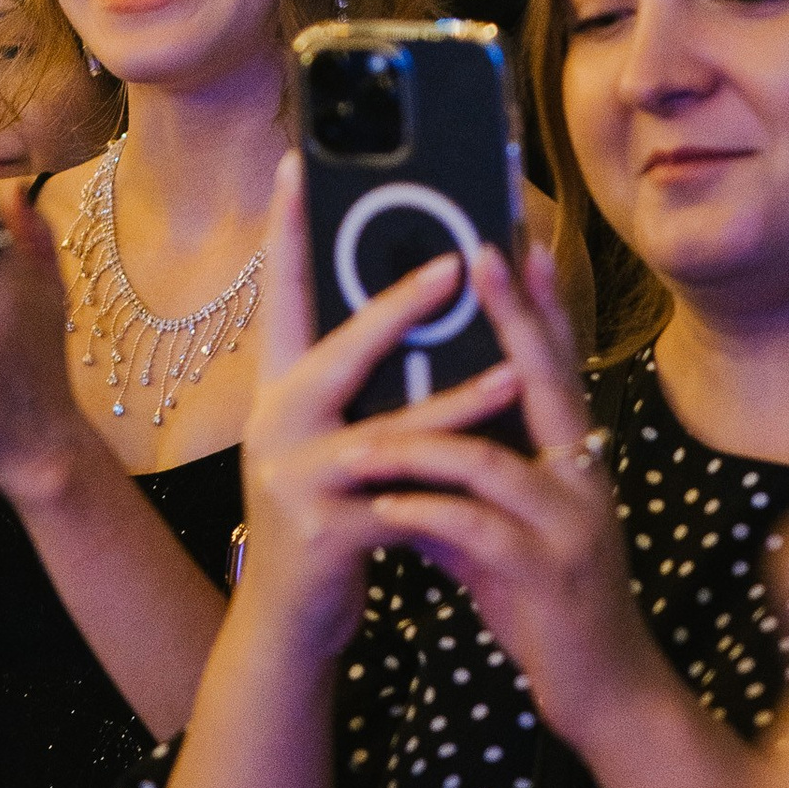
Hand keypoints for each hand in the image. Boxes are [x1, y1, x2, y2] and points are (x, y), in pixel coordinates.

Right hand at [232, 154, 525, 671]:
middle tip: (454, 265)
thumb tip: (423, 307)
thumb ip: (359, 388)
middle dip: (395, 307)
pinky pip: (404, 499)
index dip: (288, 230)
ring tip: (514, 374)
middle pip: (335, 351)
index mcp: (278, 393)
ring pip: (386, 430)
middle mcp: (274, 425)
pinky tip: (497, 477)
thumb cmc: (327, 521)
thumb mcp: (334, 443)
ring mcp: (294, 479)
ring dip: (456, 402)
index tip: (299, 163)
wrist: (289, 624)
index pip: (283, 296)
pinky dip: (454, 486)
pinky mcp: (325, 532)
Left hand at [343, 238, 658, 754]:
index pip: (558, 369)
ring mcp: (570, 526)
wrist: (608, 694)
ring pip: (489, 460)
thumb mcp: (505, 536)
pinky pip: (476, 530)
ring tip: (362, 436)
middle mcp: (584, 480)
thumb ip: (462, 489)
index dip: (540, 306)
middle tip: (478, 253)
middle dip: (511, 318)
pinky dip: (425, 516)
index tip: (519, 240)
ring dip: (421, 442)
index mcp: (576, 463)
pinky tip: (386, 514)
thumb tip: (406, 449)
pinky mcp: (546, 576)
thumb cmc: (551, 608)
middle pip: (546, 382)